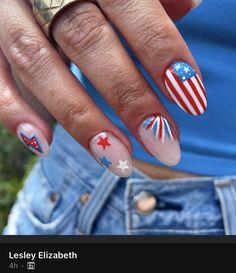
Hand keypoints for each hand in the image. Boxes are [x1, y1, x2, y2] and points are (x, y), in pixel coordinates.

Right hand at [0, 0, 205, 176]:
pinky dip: (13, 111)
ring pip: (40, 66)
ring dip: (80, 119)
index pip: (133, 8)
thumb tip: (189, 8)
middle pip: (89, 42)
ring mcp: (8, 15)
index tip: (191, 99)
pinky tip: (43, 144)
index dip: (162, 52)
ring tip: (116, 159)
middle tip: (162, 143)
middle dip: (129, 98)